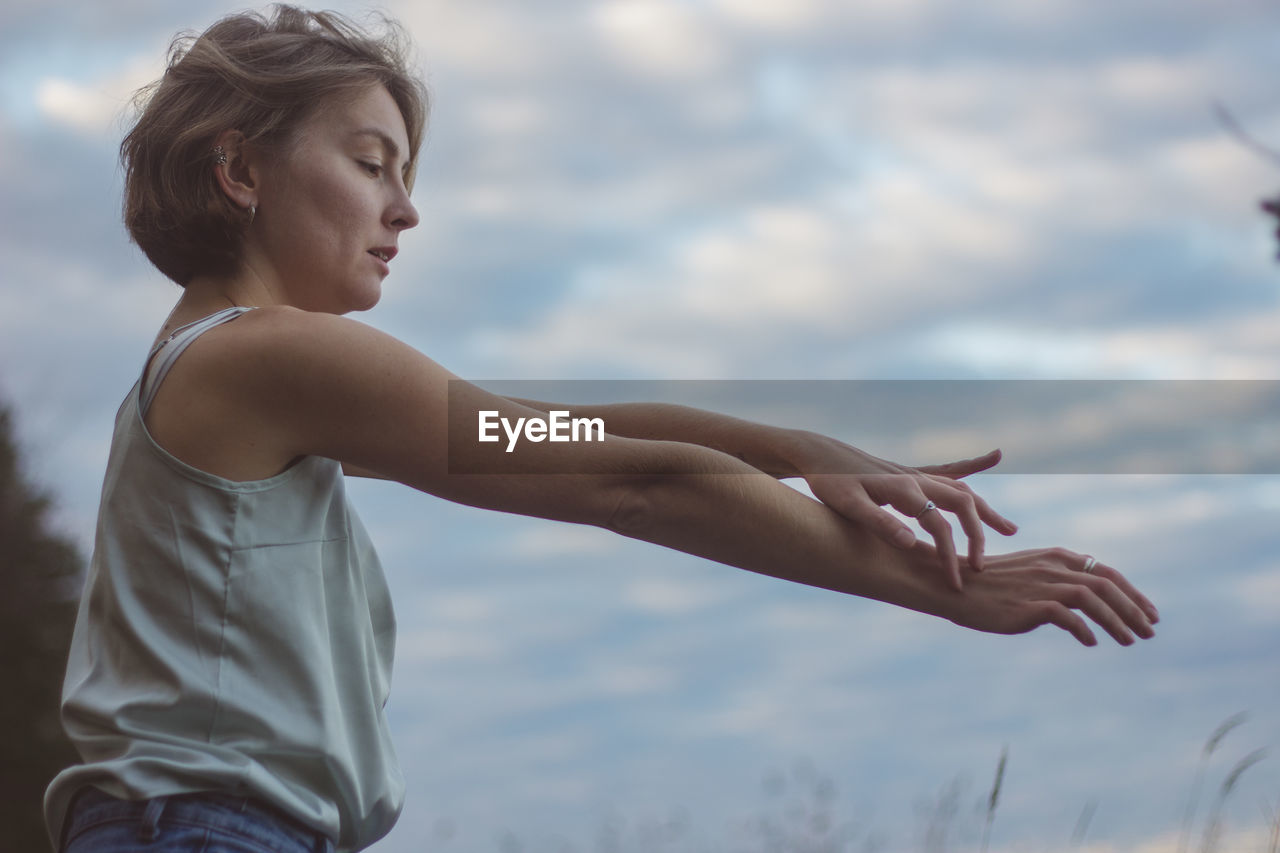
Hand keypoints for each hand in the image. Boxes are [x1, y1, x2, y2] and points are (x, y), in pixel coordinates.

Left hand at [792, 432, 1017, 589]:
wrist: (817, 453)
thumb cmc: (828, 481)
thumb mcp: (848, 505)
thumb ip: (880, 524)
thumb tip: (912, 544)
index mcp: (904, 489)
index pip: (939, 526)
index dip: (949, 556)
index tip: (955, 583)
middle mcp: (916, 478)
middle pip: (962, 505)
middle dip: (977, 536)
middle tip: (981, 567)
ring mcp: (915, 474)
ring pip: (961, 490)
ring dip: (985, 511)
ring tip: (1010, 530)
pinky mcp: (909, 473)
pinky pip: (950, 471)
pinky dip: (973, 466)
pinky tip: (993, 457)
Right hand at [935, 546, 1159, 646]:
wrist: (953, 585)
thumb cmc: (991, 583)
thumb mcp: (1029, 572)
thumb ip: (1058, 577)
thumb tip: (1088, 590)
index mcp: (1056, 557)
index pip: (1107, 573)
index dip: (1133, 594)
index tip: (1149, 613)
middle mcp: (1053, 567)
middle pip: (1107, 586)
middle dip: (1134, 610)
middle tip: (1150, 631)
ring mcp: (1041, 585)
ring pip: (1093, 599)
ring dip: (1117, 621)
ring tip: (1131, 641)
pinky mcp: (1027, 605)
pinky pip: (1066, 617)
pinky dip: (1084, 630)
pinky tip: (1091, 643)